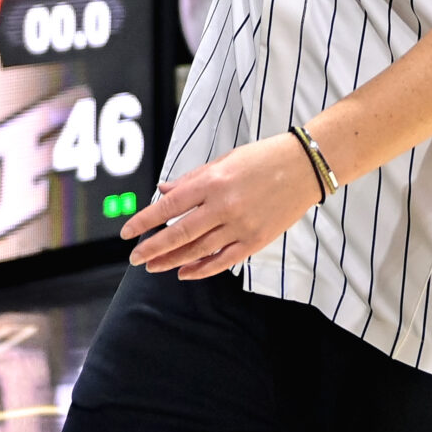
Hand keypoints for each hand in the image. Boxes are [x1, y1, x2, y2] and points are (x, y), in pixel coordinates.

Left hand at [121, 131, 322, 278]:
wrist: (304, 167)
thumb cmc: (262, 158)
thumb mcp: (224, 161)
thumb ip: (192, 179)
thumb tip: (163, 192)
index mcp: (213, 181)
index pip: (169, 206)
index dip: (144, 221)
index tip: (126, 232)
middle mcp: (224, 205)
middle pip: (180, 233)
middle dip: (153, 247)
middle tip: (134, 257)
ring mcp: (241, 225)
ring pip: (198, 250)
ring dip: (172, 260)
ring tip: (153, 266)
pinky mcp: (255, 240)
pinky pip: (223, 260)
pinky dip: (202, 269)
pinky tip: (185, 273)